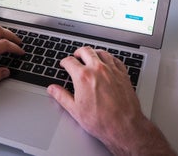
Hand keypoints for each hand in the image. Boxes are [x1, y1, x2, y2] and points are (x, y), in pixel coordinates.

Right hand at [47, 46, 174, 155]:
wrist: (124, 125)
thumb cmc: (101, 120)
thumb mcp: (75, 110)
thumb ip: (62, 96)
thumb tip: (53, 89)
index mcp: (83, 77)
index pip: (70, 61)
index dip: (64, 62)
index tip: (64, 64)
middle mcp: (98, 69)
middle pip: (85, 51)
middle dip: (78, 52)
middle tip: (75, 56)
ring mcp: (112, 70)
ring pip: (101, 52)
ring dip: (93, 53)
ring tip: (90, 56)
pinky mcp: (123, 74)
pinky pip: (115, 59)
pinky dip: (109, 58)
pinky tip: (107, 62)